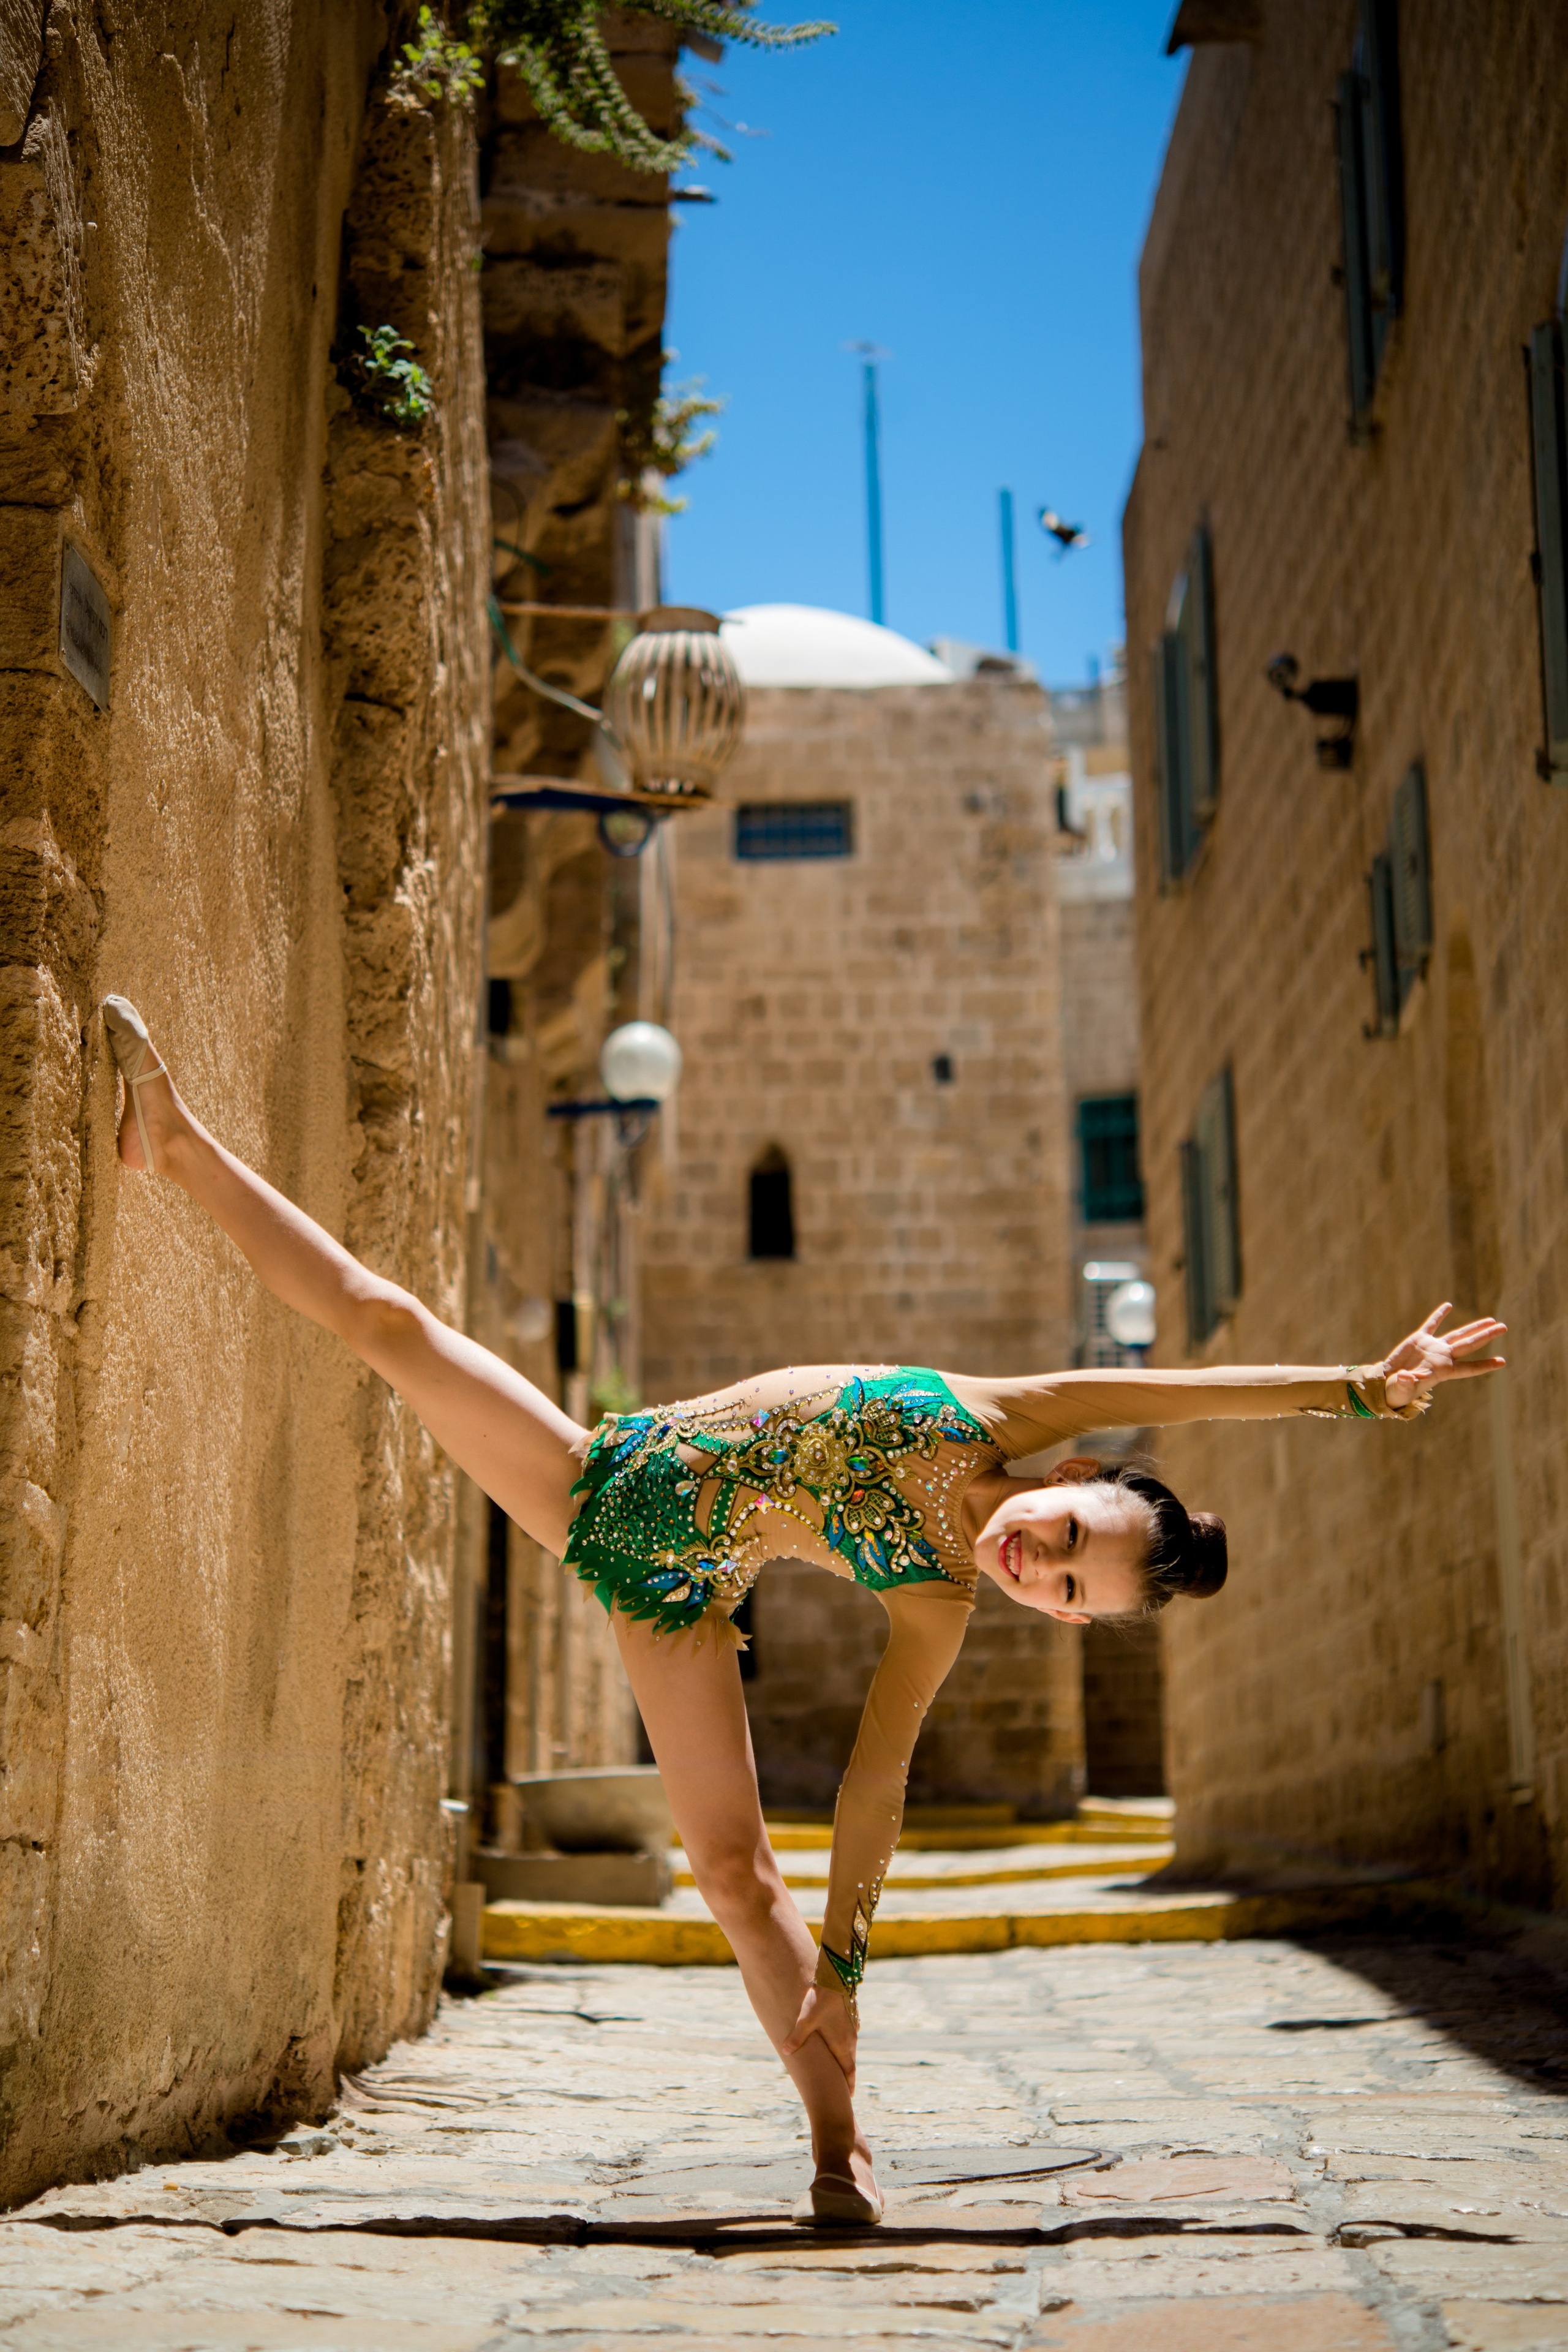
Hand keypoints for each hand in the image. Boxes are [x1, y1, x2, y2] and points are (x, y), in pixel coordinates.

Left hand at [781, 1979, 856, 2092]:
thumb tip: (786, 2052)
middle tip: (844, 2086)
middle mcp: (850, 2038)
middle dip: (847, 2074)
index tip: (850, 2097)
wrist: (836, 1976)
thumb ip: (796, 2037)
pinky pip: (850, 2035)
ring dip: (846, 2057)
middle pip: (850, 2061)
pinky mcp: (851, 2015)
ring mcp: (853, 2026)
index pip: (848, 2071)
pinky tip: (838, 2038)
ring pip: (850, 2047)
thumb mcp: (805, 2019)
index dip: (849, 2084)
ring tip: (839, 2064)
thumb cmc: (821, 1999)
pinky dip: (845, 2042)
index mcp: (842, 2044)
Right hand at [1376, 1303, 1505, 1409]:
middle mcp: (1442, 1358)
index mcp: (1442, 1371)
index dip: (1484, 1365)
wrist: (1387, 1382)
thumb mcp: (1400, 1389)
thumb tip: (1406, 1377)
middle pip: (1469, 1344)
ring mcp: (1432, 1347)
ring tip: (1491, 1320)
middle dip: (1486, 1336)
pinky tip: (1449, 1305)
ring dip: (1474, 1327)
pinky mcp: (1419, 1339)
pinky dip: (1440, 1315)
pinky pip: (1432, 1324)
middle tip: (1504, 1327)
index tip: (1502, 1362)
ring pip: (1458, 1334)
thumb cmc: (1397, 1391)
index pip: (1468, 1368)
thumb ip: (1405, 1383)